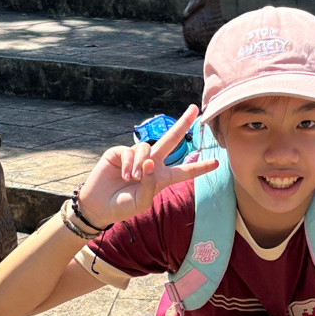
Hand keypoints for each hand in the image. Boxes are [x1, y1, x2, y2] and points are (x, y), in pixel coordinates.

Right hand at [78, 105, 218, 226]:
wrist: (98, 205)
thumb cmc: (122, 207)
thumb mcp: (142, 202)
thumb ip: (151, 185)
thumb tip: (151, 162)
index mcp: (162, 178)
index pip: (185, 171)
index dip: (200, 167)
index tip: (216, 162)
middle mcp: (152, 164)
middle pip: (171, 140)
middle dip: (183, 124)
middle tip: (195, 109)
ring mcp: (136, 156)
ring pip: (147, 149)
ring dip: (142, 164)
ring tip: (133, 179)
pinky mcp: (120, 152)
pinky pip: (131, 152)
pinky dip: (130, 164)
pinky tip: (124, 175)